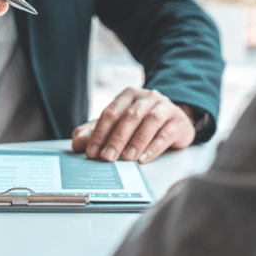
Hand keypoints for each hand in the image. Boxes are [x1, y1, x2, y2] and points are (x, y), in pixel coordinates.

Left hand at [72, 88, 195, 163]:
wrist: (174, 119)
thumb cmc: (141, 123)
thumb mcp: (117, 125)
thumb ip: (95, 132)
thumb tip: (77, 142)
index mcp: (128, 95)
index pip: (110, 112)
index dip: (99, 133)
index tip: (91, 152)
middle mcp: (147, 97)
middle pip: (129, 116)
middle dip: (116, 138)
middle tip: (107, 158)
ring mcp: (165, 107)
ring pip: (149, 122)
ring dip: (136, 142)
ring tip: (126, 159)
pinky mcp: (178, 122)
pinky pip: (165, 134)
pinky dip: (153, 147)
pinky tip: (143, 159)